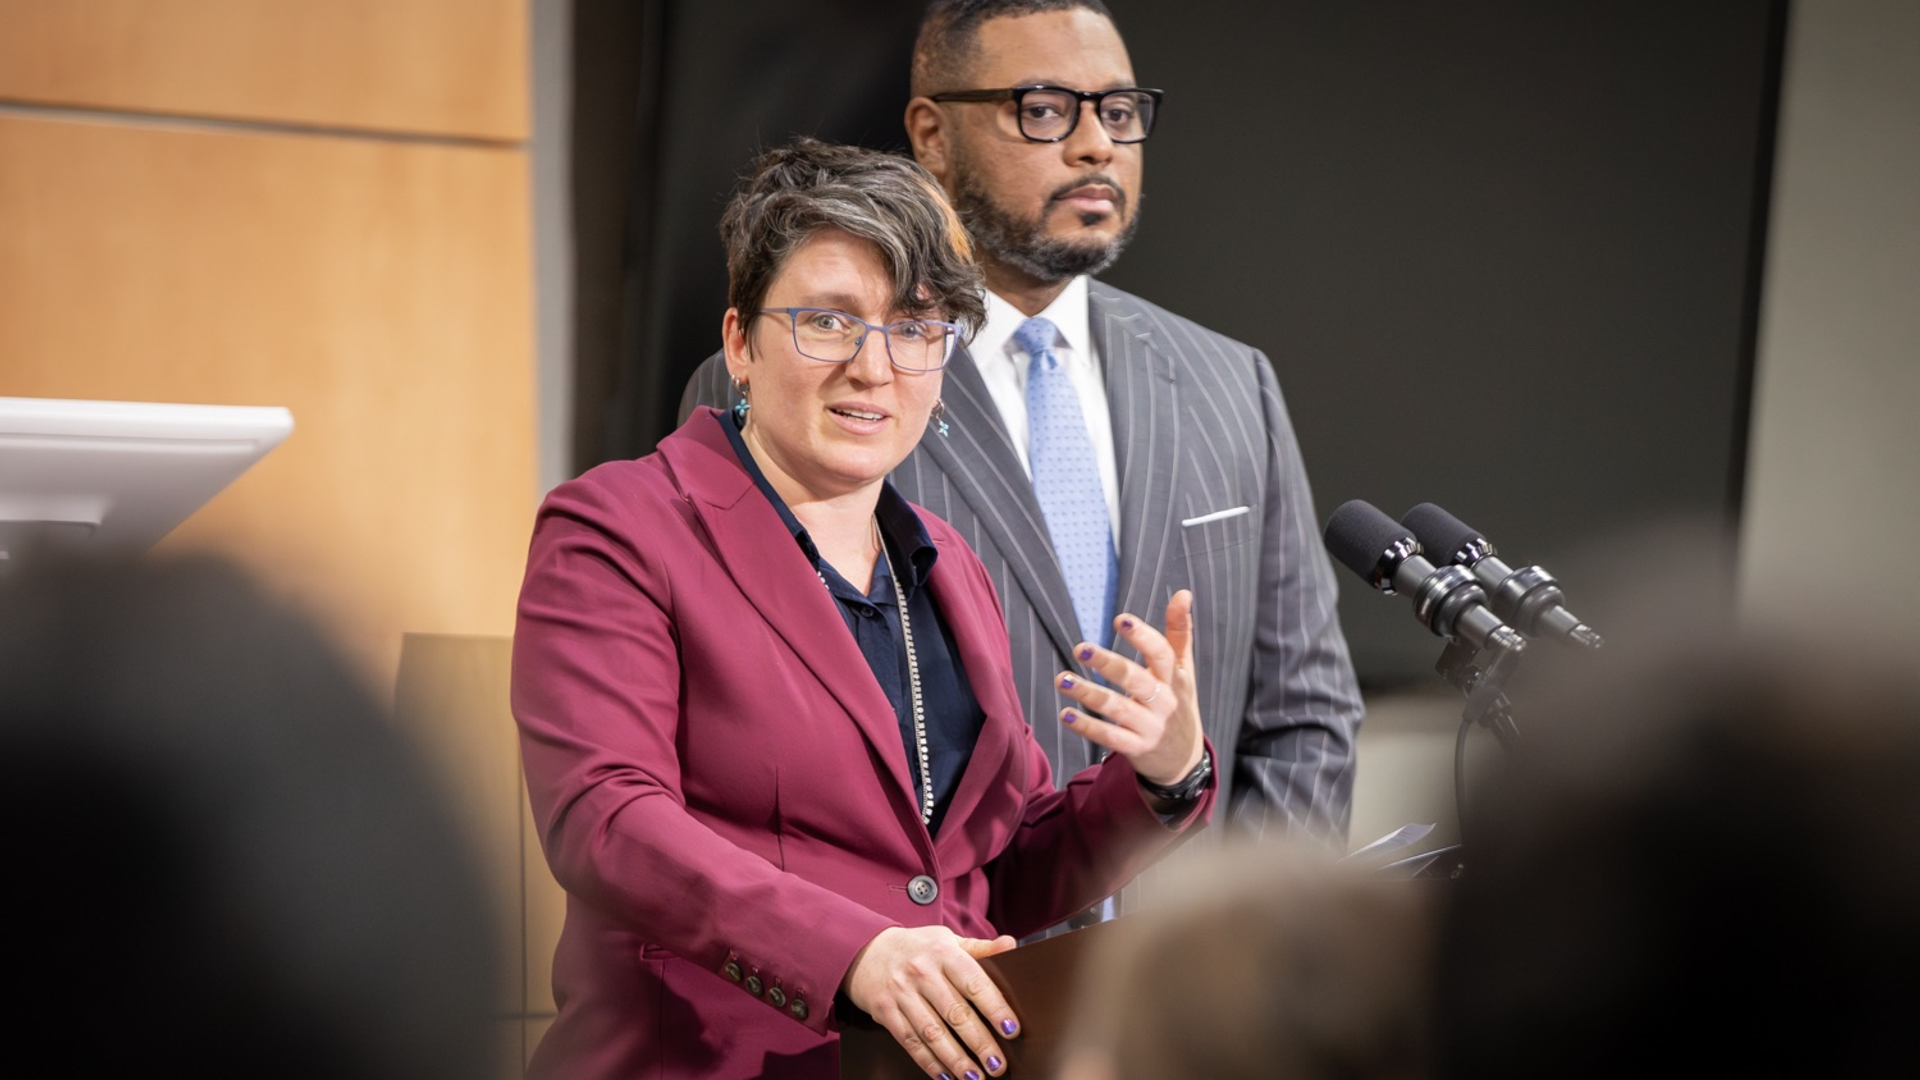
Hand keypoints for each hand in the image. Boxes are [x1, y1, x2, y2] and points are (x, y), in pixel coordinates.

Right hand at [843, 925, 1019, 1077]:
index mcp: (943, 952)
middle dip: (979, 1042)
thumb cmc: (916, 948)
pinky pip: (910, 1041)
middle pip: (955, 1013)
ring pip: (932, 1032)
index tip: (1011, 1030)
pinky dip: (929, 1062)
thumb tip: (1011, 945)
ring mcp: (901, 993)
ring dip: (956, 1059)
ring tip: (976, 1077)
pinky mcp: (885, 1012)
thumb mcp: (946, 940)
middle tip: (997, 1064)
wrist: (864, 950)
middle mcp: (921, 972)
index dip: (995, 1008)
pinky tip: (946, 1076)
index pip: (974, 983)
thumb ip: (979, 947)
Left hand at [1055, 589, 1204, 788]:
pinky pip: (1109, 737)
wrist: (1183, 759)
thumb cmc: (1178, 703)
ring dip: (1088, 694)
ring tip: (1062, 679)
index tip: (1120, 619)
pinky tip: (1065, 714)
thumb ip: (1179, 632)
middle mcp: (1164, 702)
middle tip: (1080, 647)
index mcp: (1174, 678)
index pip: (1161, 653)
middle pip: (1136, 679)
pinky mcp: (1135, 748)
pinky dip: (1087, 726)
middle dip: (1108, 664)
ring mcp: (1149, 727)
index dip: (1143, 636)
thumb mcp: (1182, 670)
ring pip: (1118, 708)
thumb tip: (1183, 593)